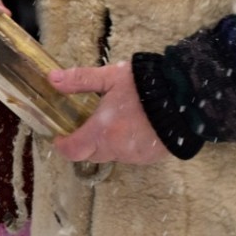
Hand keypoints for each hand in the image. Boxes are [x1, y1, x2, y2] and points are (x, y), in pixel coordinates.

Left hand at [49, 61, 168, 165]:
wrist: (183, 97)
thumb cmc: (144, 85)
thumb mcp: (109, 77)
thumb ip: (79, 80)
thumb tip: (51, 79)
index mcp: (102, 132)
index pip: (73, 151)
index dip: (62, 145)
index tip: (60, 136)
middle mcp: (116, 150)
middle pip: (91, 154)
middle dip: (84, 142)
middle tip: (86, 122)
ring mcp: (134, 156)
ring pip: (111, 155)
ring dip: (106, 143)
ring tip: (113, 120)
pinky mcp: (150, 157)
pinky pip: (130, 155)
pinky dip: (125, 145)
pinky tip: (133, 127)